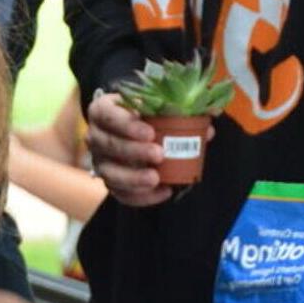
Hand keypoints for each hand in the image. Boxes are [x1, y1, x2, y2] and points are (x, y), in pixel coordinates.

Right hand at [88, 90, 201, 207]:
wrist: (130, 129)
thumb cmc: (145, 114)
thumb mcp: (157, 106)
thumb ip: (179, 112)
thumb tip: (208, 128)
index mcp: (102, 111)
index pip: (107, 115)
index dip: (126, 124)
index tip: (150, 132)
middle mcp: (95, 136)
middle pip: (108, 145)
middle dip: (133, 151)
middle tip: (159, 154)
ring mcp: (100, 161)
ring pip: (110, 173)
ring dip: (133, 178)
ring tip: (156, 178)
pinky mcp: (109, 181)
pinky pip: (120, 194)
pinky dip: (141, 196)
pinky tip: (162, 192)